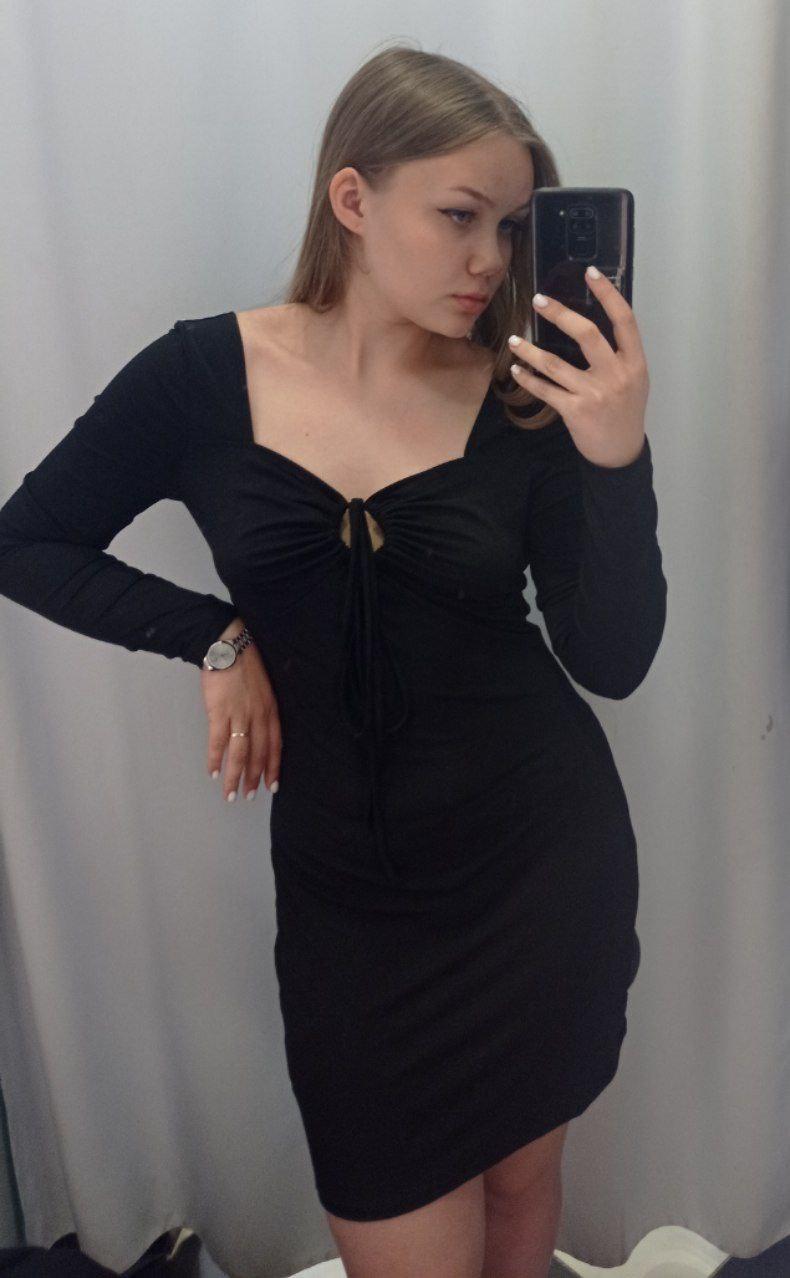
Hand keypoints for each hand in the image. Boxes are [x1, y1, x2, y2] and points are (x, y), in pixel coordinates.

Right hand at [201, 620, 281, 801]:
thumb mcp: (264, 689)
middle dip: (254, 778)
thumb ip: (263, 710)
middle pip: (258, 754)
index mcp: (270, 710)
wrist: (229, 647)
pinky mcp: (219, 712)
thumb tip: (258, 730)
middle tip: (249, 796)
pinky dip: (215, 759)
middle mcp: (258, 716)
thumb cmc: (245, 665)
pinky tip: (213, 772)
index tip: (272, 786)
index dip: (273, 767)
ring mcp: (239, 716)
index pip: (275, 745)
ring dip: (235, 777)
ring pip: (239, 754)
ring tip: (231, 794)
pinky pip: (218, 742)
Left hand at [508, 266, 649, 468]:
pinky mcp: (575, 411)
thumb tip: (596, 321)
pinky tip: (517, 370)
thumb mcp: (635, 379)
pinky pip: (545, 390)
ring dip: (530, 350)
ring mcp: (595, 393)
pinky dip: (528, 379)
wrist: (621, 451)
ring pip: (556, 364)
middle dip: (560, 314)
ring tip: (514, 339)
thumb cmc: (625, 411)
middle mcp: (616, 374)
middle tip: (538, 300)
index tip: (591, 273)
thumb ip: (620, 354)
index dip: (608, 294)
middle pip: (587, 334)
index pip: (624, 319)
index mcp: (634, 362)